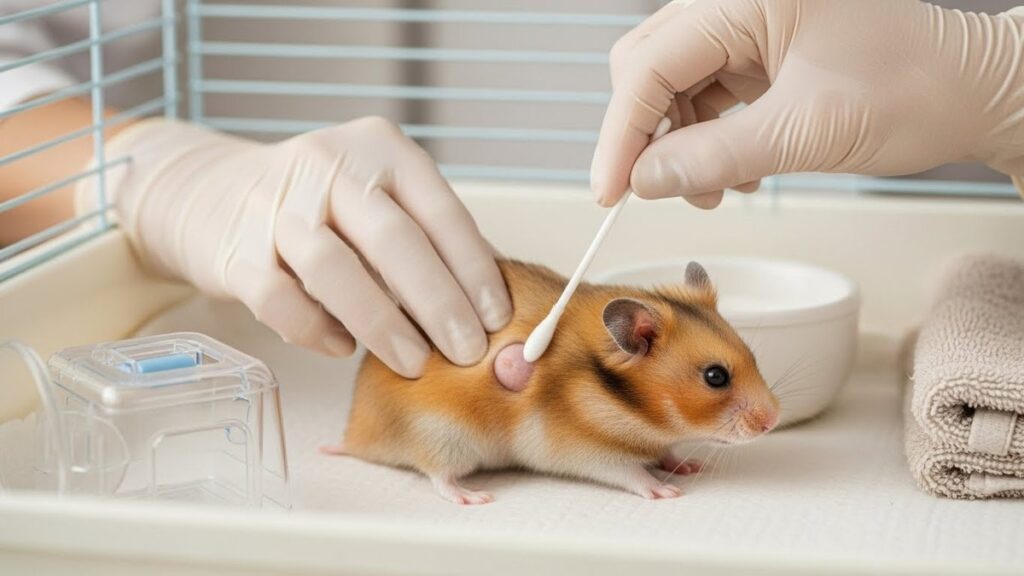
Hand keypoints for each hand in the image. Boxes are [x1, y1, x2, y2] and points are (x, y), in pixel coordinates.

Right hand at [91, 117, 511, 377]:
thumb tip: (487, 309)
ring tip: (414, 363)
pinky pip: (281, 302)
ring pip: (337, 270)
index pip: (441, 212)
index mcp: (379, 148)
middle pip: (394, 241)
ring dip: (383, 324)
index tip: (498, 319)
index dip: (475, 270)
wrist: (210, 192)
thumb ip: (425, 238)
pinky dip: (317, 332)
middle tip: (467, 352)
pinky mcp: (235, 251)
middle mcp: (328, 166)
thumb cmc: (318, 204)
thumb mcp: (376, 195)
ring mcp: (276, 206)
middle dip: (439, 304)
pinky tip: (342, 347)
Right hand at [591, 0, 1023, 207]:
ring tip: (715, 189)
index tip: (609, 191)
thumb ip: (714, 157)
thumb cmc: (914, 90)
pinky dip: (705, 139)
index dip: (622, 132)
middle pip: (649, 66)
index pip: (652, 63)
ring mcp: (748, 24)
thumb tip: (643, 181)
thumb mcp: (806, 132)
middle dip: (647, 135)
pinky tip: (735, 171)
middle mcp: (739, 1)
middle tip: (657, 191)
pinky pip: (704, 94)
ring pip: (673, 86)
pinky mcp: (758, 50)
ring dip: (679, 145)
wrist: (970, 94)